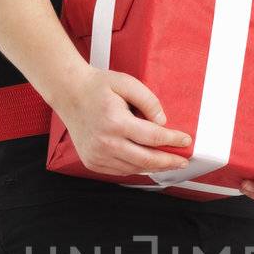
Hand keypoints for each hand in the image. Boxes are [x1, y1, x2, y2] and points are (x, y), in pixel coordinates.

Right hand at [54, 67, 192, 175]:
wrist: (68, 92)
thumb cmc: (95, 87)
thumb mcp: (126, 82)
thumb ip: (148, 100)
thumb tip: (162, 121)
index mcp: (115, 122)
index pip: (153, 137)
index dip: (173, 141)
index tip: (185, 141)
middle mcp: (105, 142)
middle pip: (146, 160)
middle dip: (168, 162)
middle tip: (182, 161)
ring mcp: (97, 155)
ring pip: (134, 168)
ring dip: (153, 167)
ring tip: (167, 162)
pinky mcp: (92, 161)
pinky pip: (120, 171)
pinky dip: (136, 168)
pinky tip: (145, 162)